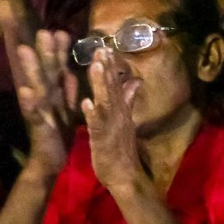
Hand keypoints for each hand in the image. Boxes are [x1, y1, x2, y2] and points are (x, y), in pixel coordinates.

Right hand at [15, 30, 80, 174]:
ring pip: (35, 86)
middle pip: (45, 71)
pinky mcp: (38, 126)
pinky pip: (33, 113)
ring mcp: (39, 110)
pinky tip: (25, 90)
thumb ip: (70, 89)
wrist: (51, 159)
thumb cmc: (60, 131)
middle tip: (43, 31)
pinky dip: (29, 102)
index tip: (64, 31)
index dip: (61, 51)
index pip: (59, 68)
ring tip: (25, 50)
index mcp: (56, 93)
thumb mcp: (68, 107)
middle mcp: (45, 98)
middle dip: (45, 52)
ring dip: (30, 69)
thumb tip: (71, 69)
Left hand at [81, 49, 145, 194]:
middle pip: (111, 87)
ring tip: (95, 65)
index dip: (110, 66)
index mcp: (120, 110)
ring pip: (105, 101)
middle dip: (106, 67)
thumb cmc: (122, 149)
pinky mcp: (103, 139)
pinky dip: (93, 114)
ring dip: (100, 83)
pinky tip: (87, 102)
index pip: (115, 84)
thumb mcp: (126, 121)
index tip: (105, 46)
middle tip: (101, 47)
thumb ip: (129, 100)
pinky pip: (97, 125)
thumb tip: (136, 80)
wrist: (126, 176)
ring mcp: (111, 126)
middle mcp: (117, 114)